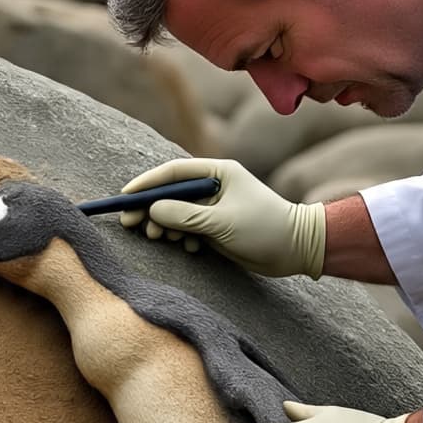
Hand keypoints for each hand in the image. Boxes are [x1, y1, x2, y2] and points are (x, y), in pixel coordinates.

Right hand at [119, 158, 326, 277]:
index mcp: (218, 172)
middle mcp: (214, 186)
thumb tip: (154, 210)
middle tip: (130, 223)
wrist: (297, 250)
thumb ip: (186, 216)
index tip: (125, 197)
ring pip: (177, 214)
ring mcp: (215, 208)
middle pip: (171, 193)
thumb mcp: (222, 222)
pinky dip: (183, 238)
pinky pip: (189, 229)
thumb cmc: (265, 228)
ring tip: (159, 239)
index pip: (173, 172)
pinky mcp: (217, 227)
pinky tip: (188, 248)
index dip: (147, 184)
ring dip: (165, 226)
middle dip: (150, 209)